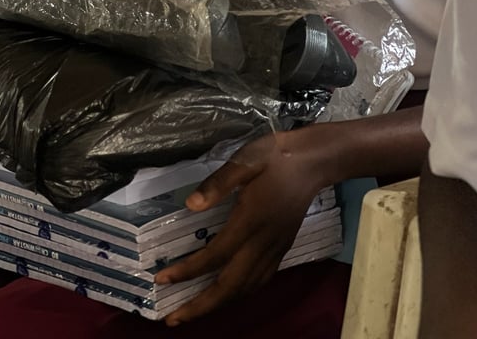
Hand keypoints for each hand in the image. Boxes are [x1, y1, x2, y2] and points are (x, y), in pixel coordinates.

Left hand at [155, 130, 321, 324]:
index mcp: (250, 221)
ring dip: (218, 305)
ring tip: (193, 312)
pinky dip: (239, 295)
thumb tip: (190, 205)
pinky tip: (227, 296)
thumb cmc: (275, 157)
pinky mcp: (282, 249)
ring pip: (246, 289)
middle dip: (200, 306)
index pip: (215, 256)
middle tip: (172, 318)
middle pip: (230, 286)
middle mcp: (263, 243)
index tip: (162, 278)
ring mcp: (275, 249)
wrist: (313, 162)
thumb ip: (217, 183)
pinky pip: (259, 282)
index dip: (187, 271)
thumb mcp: (245, 160)